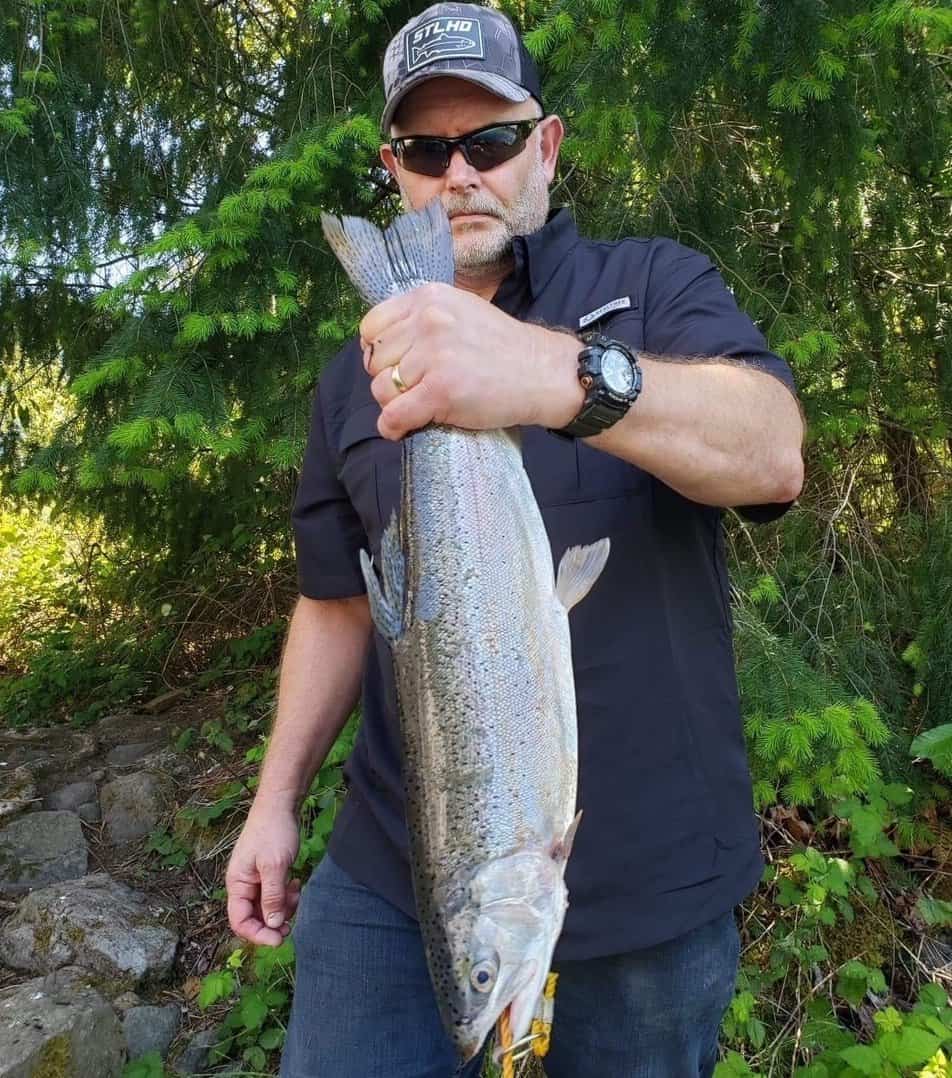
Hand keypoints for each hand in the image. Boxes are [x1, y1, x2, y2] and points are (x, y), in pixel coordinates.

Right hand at [226, 804, 301, 946]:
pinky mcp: (268, 872)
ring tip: (296, 893)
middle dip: (273, 921)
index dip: (257, 935)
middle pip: (254, 916)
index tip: (279, 939)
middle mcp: (243, 883)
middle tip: (293, 921)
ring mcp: (255, 877)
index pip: (239, 921)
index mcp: (237, 883)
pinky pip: (275, 893)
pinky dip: (286, 894)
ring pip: (267, 906)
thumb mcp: (274, 866)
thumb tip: (272, 926)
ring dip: (283, 907)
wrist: (280, 803)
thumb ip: (272, 897)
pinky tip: (296, 883)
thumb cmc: (274, 831)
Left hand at [359, 282, 582, 439]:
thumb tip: (379, 346)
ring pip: (382, 389)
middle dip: (390, 379)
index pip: (371, 327)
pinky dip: (393, 427)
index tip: (396, 366)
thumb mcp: (461, 311)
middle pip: (375, 360)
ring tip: (420, 405)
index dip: (379, 352)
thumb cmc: (503, 348)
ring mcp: (434, 356)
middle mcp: (428, 321)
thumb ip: (423, 319)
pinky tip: (403, 429)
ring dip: (395, 404)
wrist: (542, 372)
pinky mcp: (441, 391)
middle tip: (418, 389)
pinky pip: (394, 415)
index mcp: (428, 298)